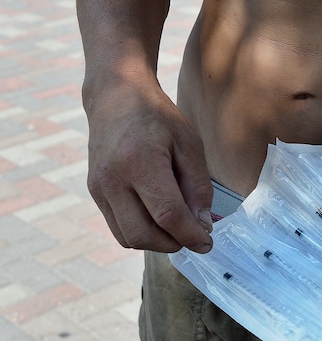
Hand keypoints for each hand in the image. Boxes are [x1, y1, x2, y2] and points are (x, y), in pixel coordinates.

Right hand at [84, 74, 213, 252]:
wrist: (116, 97)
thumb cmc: (158, 117)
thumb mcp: (190, 144)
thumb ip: (198, 186)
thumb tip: (201, 224)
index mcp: (140, 161)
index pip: (167, 214)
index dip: (190, 235)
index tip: (208, 243)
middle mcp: (113, 178)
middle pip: (144, 234)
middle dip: (174, 243)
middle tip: (195, 236)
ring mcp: (99, 188)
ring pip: (128, 238)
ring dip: (158, 242)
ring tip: (178, 228)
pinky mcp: (95, 193)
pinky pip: (119, 228)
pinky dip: (142, 233)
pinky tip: (160, 220)